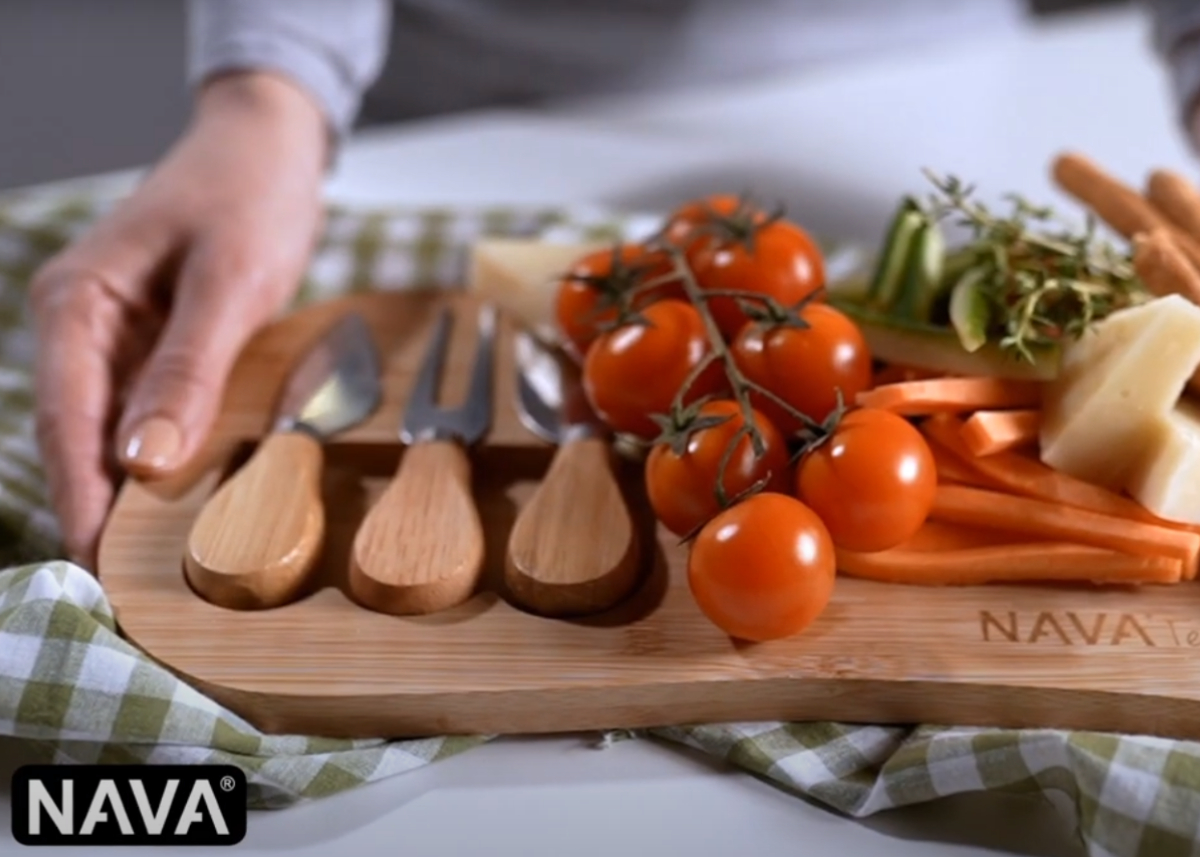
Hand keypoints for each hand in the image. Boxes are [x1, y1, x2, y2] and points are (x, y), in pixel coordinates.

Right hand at [29, 71, 328, 567]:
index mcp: (76, 307)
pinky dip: (164, 462)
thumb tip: (142, 462)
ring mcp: (117, 344)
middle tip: (131, 589)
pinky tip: (189, 505)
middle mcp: (82, 331)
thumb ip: (187, 370)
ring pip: (111, 436)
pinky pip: (149, 418)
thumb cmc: (248, 197)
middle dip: (99, 510)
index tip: (98, 567)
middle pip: (77, 439)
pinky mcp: (156, 351)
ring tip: (158, 567)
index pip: (64, 421)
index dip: (79, 498)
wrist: (269, 149)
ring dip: (131, 496)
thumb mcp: (229, 282)